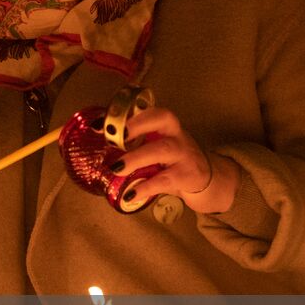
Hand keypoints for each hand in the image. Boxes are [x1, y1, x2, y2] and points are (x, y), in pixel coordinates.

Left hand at [110, 106, 236, 213]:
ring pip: (162, 150)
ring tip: (115, 168)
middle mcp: (176, 134)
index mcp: (166, 124)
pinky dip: (146, 187)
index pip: (149, 110)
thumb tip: (99, 140)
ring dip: (137, 158)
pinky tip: (130, 194)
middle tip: (112, 138)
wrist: (206, 179)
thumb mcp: (157, 144)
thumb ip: (134, 141)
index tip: (99, 124)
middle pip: (162, 120)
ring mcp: (184, 154)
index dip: (125, 115)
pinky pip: (165, 179)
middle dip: (136, 126)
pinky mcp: (187, 176)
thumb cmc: (172, 159)